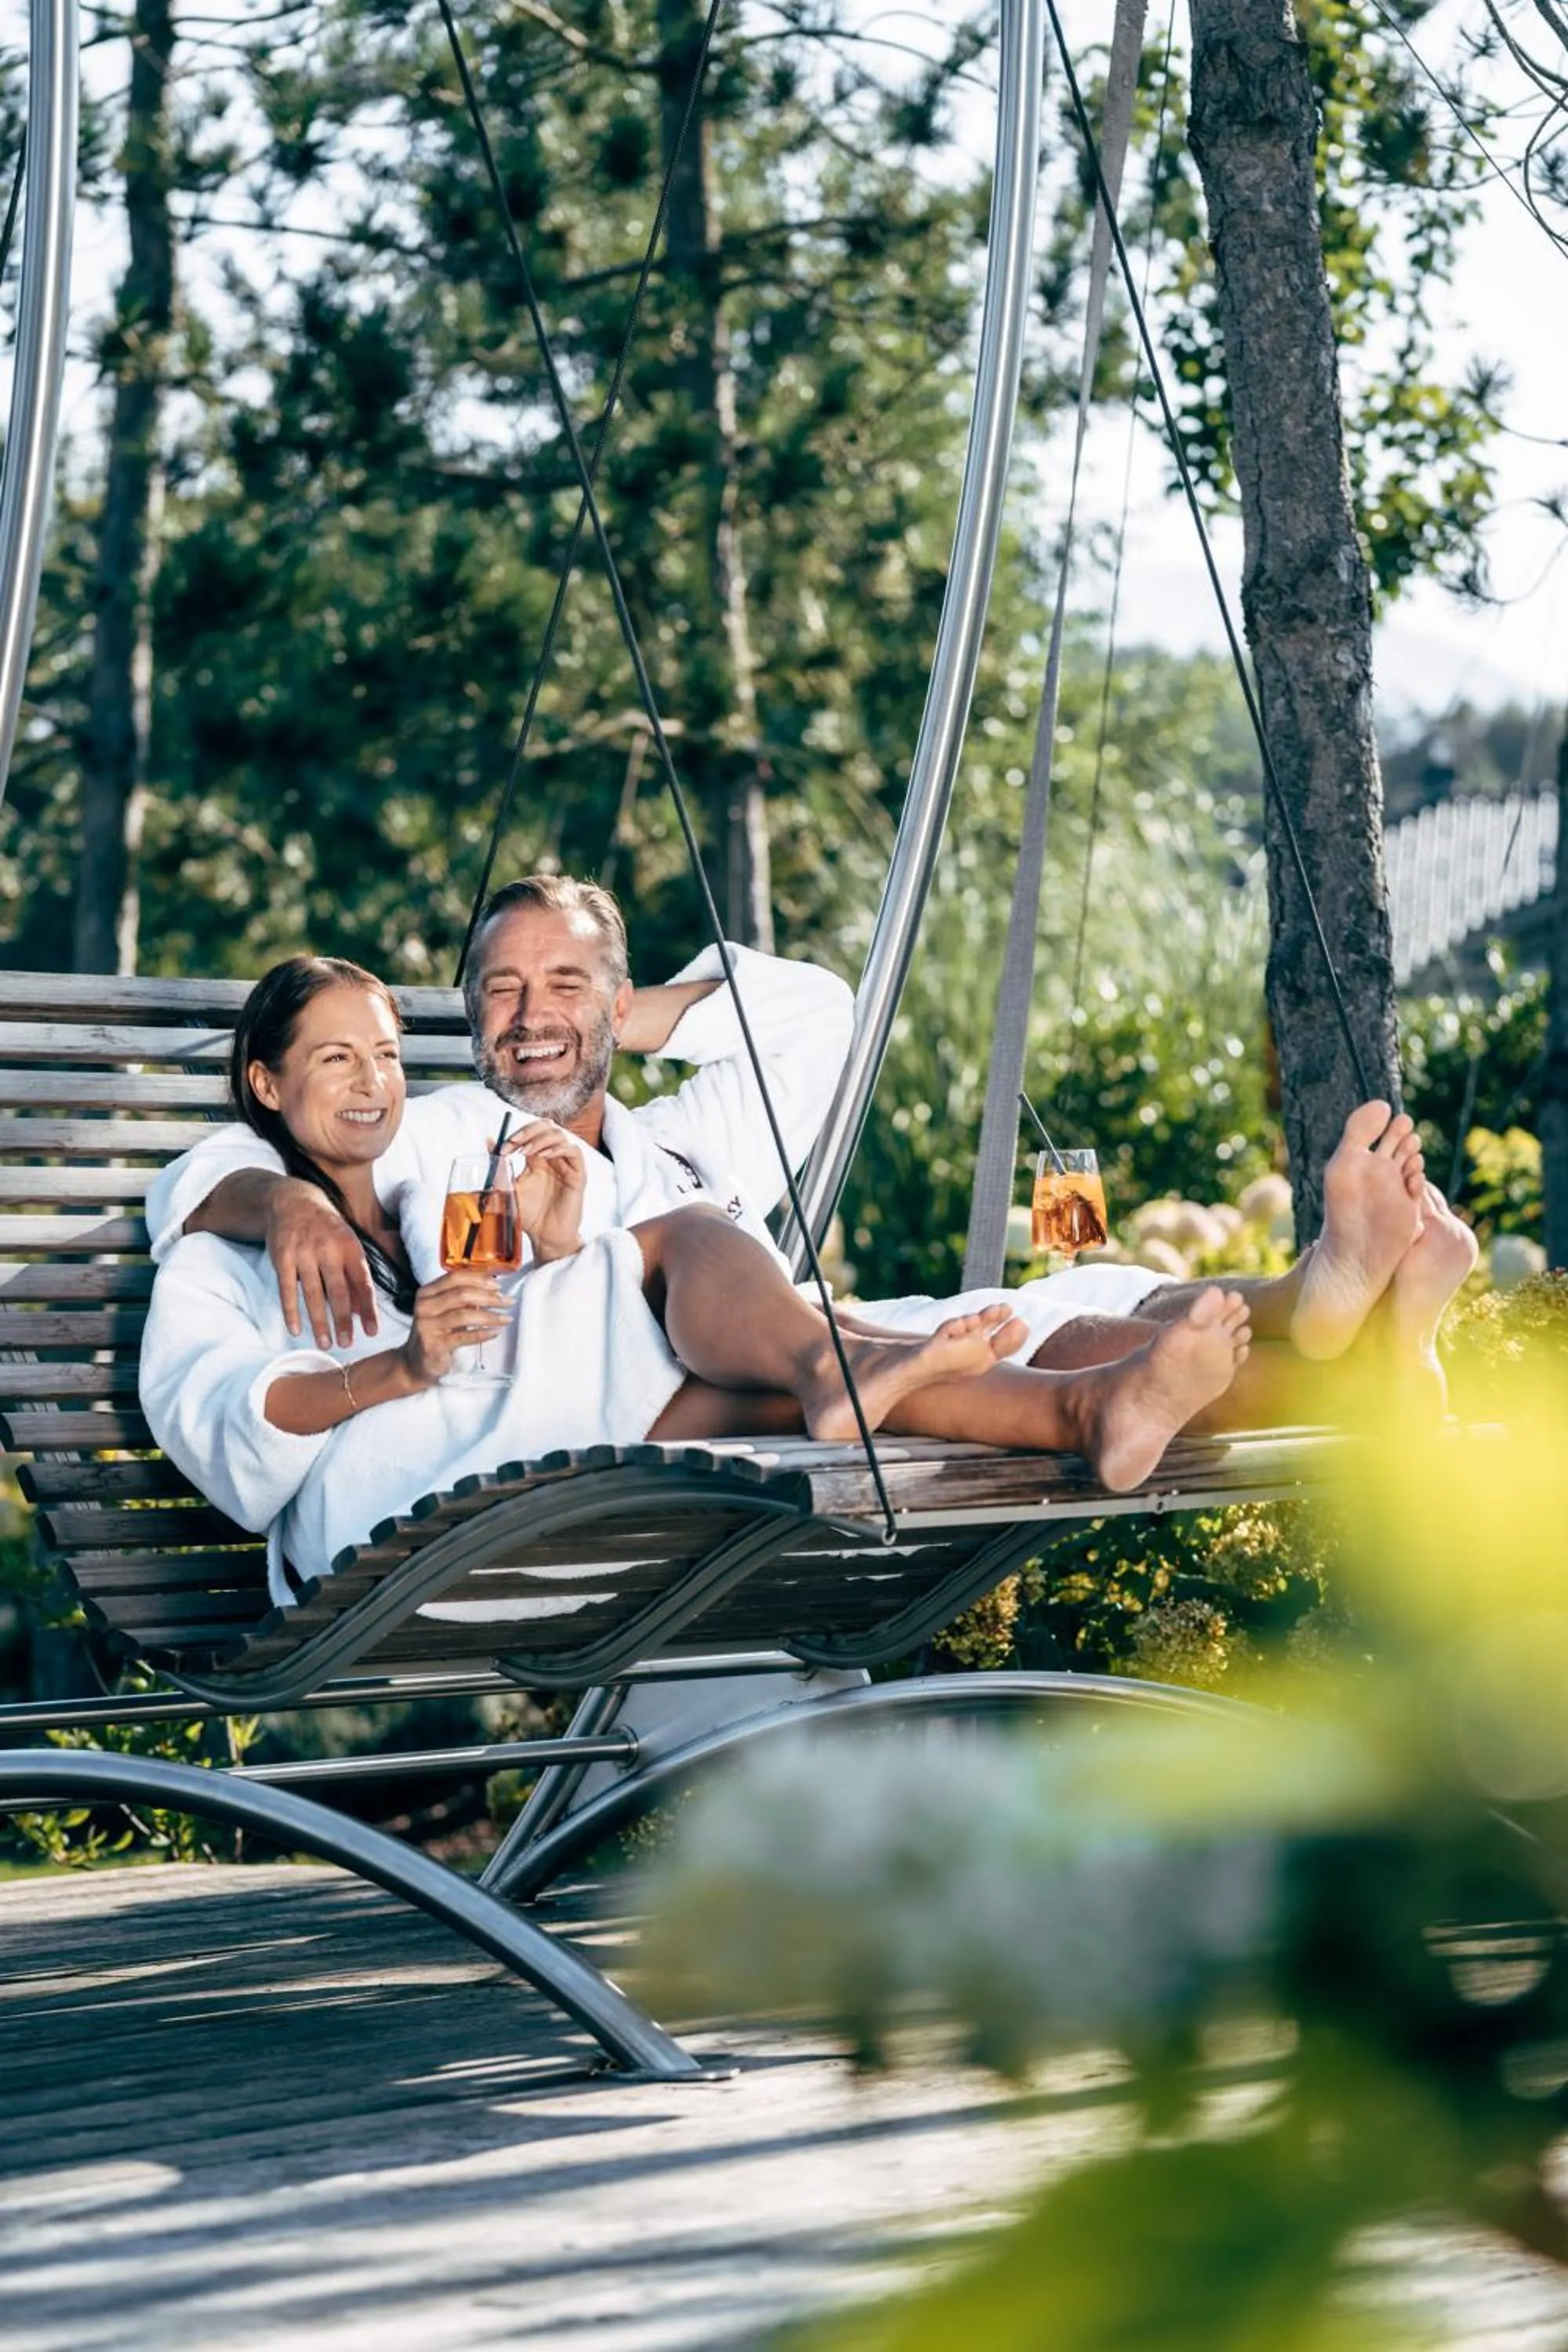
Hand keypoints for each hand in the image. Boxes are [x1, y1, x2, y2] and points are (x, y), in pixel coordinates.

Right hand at [267, 1178, 379, 1346]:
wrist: (294, 1201)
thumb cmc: (327, 1231)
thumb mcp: (348, 1247)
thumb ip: (355, 1278)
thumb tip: (363, 1313)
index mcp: (351, 1248)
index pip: (363, 1283)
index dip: (368, 1309)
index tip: (372, 1332)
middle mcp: (329, 1249)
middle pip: (338, 1291)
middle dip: (343, 1321)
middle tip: (347, 1344)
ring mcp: (304, 1253)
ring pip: (313, 1293)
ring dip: (319, 1322)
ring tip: (325, 1343)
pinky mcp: (282, 1257)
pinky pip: (286, 1289)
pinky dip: (291, 1311)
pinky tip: (295, 1330)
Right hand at [399, 1272, 512, 1386]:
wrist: (415, 1363)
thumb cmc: (436, 1334)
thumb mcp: (445, 1311)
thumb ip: (462, 1298)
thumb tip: (493, 1287)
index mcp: (426, 1293)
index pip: (454, 1278)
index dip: (478, 1279)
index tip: (498, 1286)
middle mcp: (424, 1307)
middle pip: (461, 1294)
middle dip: (489, 1297)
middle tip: (507, 1301)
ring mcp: (427, 1326)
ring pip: (464, 1315)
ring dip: (489, 1316)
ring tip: (506, 1318)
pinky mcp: (434, 1345)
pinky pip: (463, 1337)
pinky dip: (482, 1334)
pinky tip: (495, 1332)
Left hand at [500, 1120, 586, 1262]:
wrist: (544, 1237)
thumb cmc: (529, 1215)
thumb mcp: (509, 1187)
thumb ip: (500, 1167)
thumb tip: (488, 1141)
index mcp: (537, 1158)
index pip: (531, 1131)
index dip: (517, 1134)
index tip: (503, 1148)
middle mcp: (553, 1157)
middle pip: (547, 1126)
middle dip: (529, 1130)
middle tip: (514, 1142)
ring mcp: (566, 1164)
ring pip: (559, 1135)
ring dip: (541, 1139)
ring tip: (526, 1151)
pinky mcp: (578, 1174)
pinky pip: (573, 1151)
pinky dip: (559, 1148)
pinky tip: (545, 1156)